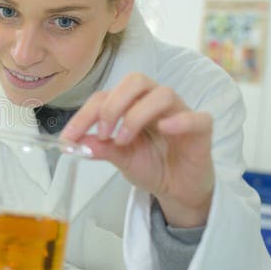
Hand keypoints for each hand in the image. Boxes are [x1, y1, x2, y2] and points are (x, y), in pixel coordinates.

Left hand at [60, 73, 214, 227]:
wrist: (178, 189)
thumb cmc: (151, 165)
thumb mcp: (120, 158)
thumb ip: (100, 148)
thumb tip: (76, 143)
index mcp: (132, 104)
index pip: (106, 96)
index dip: (85, 115)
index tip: (69, 138)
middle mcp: (155, 102)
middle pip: (136, 81)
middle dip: (113, 104)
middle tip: (103, 132)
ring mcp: (180, 113)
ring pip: (163, 94)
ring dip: (137, 115)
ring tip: (123, 140)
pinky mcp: (201, 131)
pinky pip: (198, 117)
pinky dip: (180, 121)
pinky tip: (164, 129)